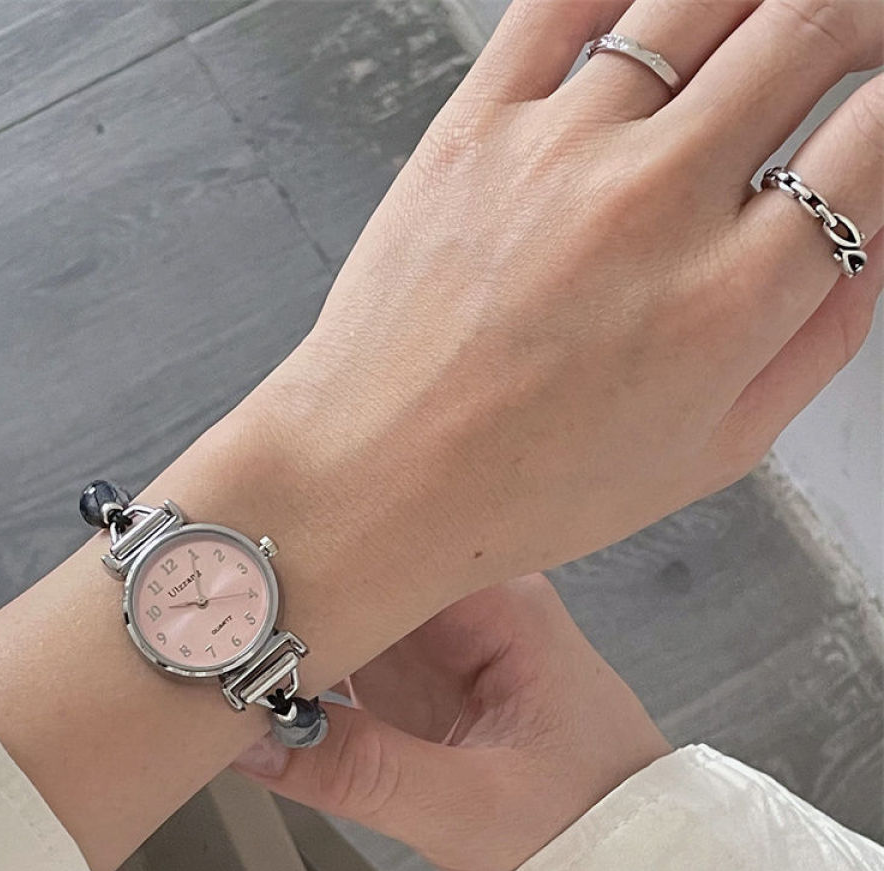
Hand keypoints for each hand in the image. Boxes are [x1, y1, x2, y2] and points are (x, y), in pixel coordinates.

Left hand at [218, 0, 882, 668]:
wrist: (375, 478)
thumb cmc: (525, 486)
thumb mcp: (710, 452)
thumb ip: (819, 339)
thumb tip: (874, 235)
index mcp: (731, 299)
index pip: (881, 135)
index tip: (883, 111)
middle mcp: (657, 204)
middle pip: (814, 27)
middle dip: (862, 15)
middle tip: (856, 37)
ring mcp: (561, 151)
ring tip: (768, 24)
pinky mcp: (477, 127)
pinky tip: (648, 16)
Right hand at [234, 576, 669, 870]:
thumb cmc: (591, 827)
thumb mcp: (475, 808)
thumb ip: (362, 773)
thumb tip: (250, 738)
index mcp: (497, 602)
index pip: (390, 540)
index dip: (313, 547)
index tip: (234, 570)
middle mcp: (461, 606)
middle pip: (357, 567)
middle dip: (282, 585)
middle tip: (195, 605)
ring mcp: (432, 643)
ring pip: (341, 608)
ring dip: (282, 629)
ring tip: (203, 642)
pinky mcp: (411, 681)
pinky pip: (339, 656)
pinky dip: (294, 669)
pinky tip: (245, 681)